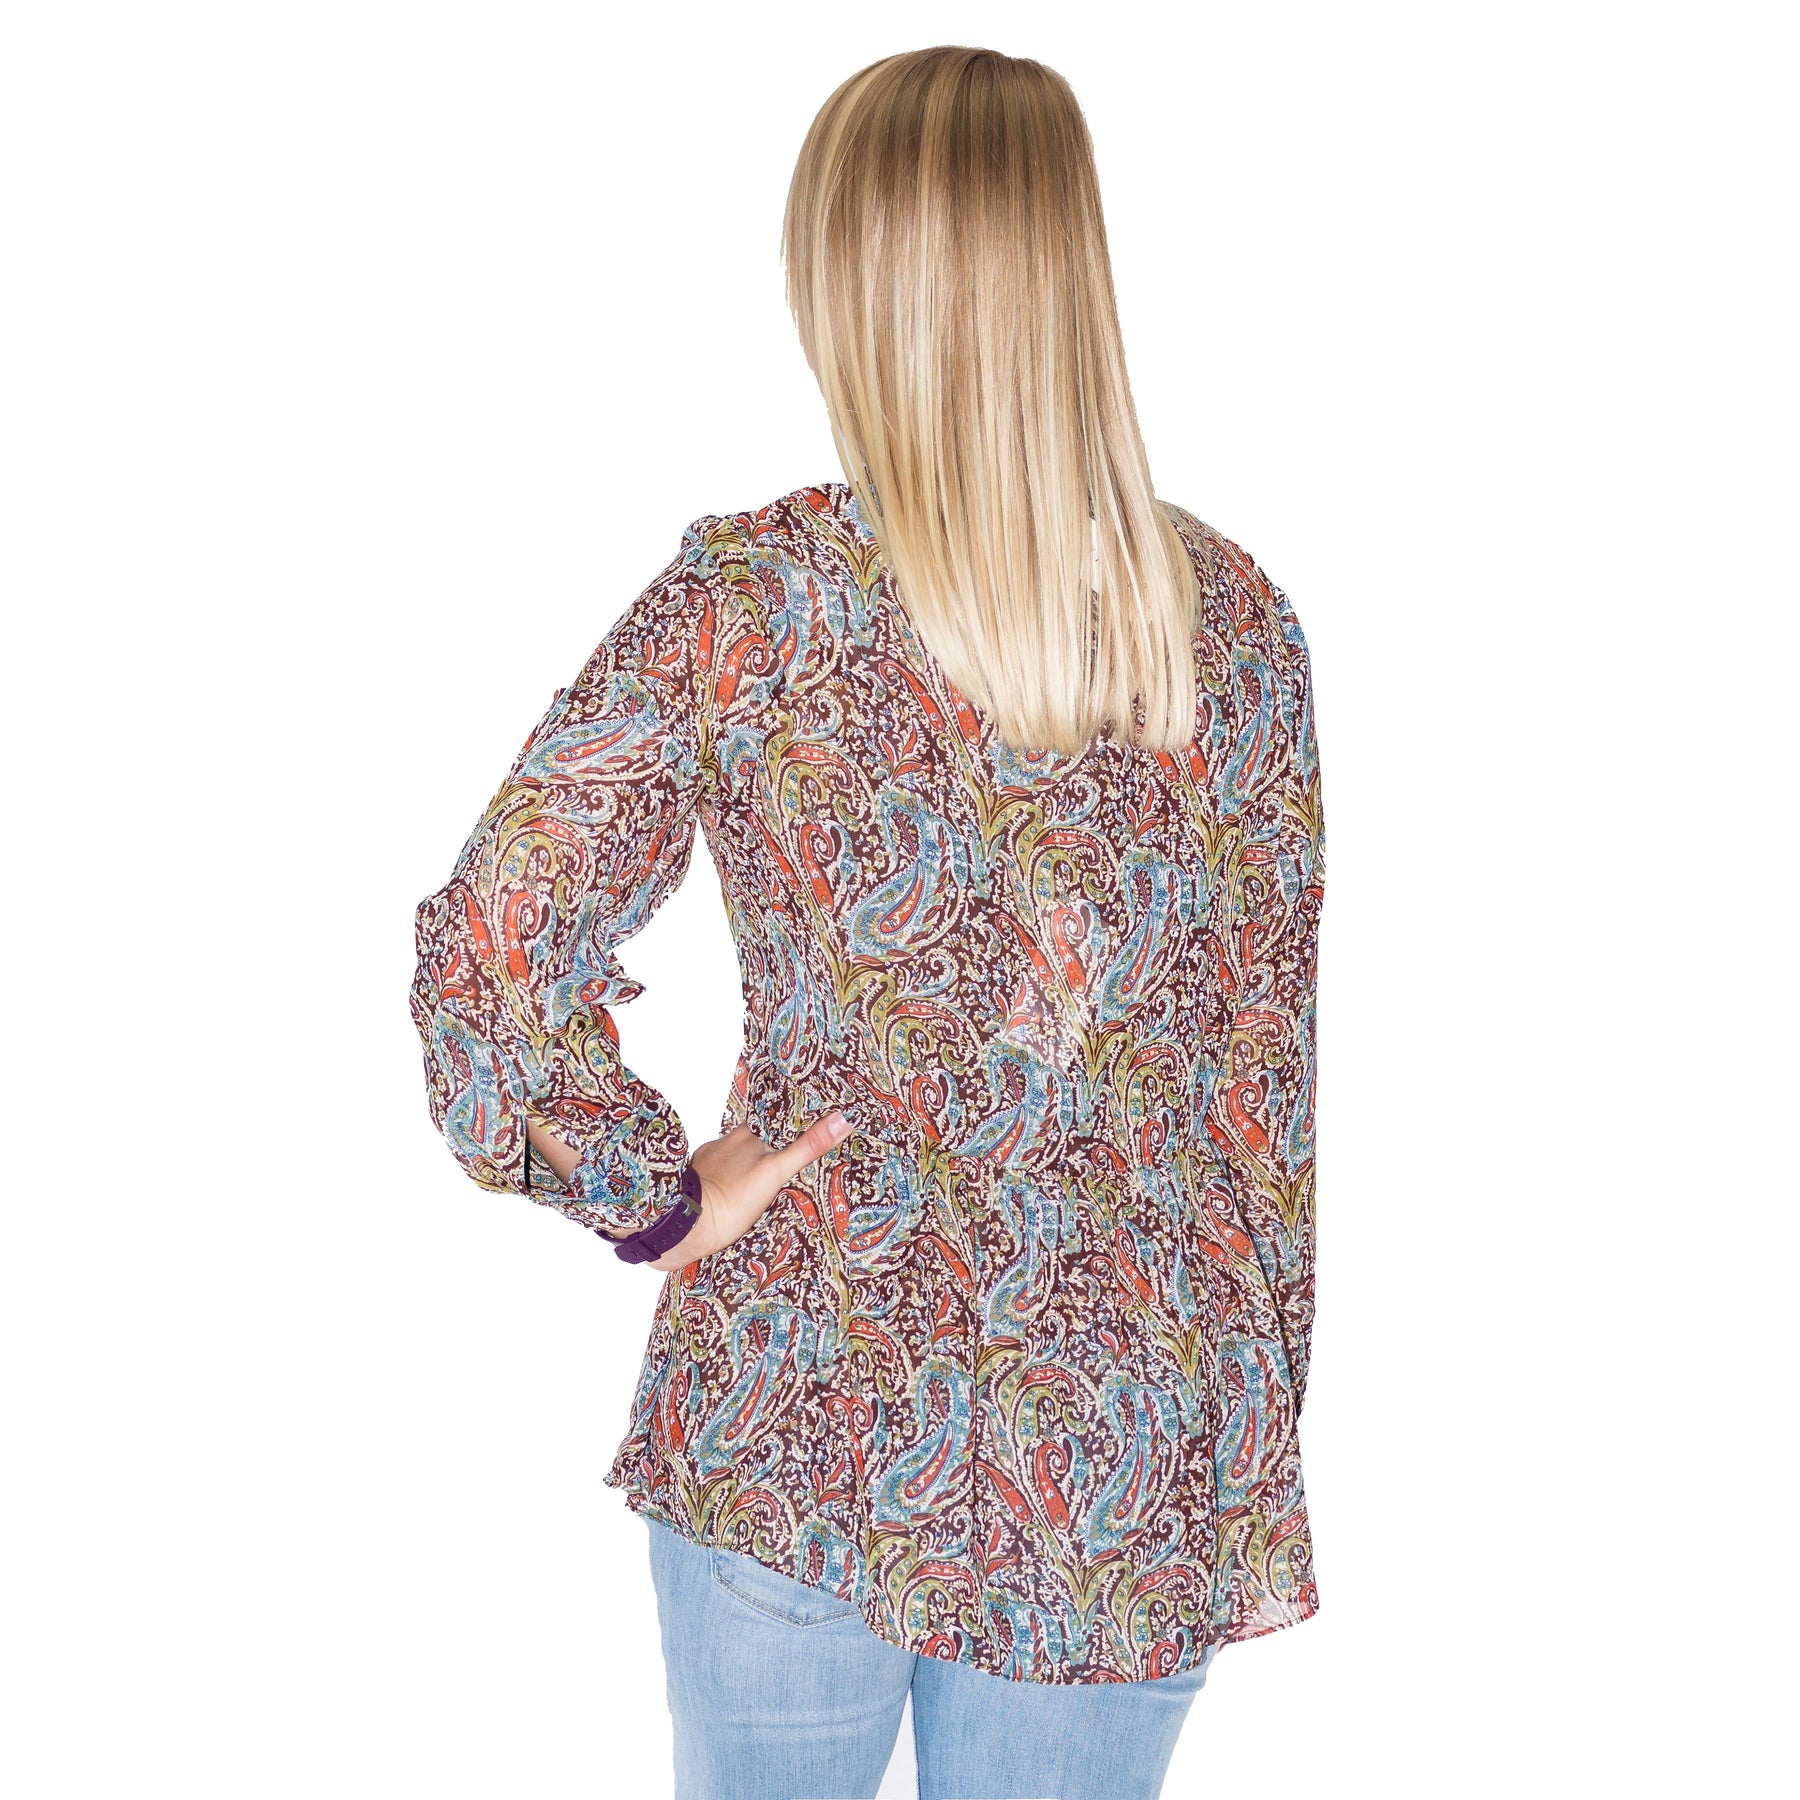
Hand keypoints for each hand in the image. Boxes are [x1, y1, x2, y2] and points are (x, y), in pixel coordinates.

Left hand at [646, 1113, 853, 1271]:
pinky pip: (718, 1184)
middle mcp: (723, 1145)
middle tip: (785, 1174)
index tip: (803, 1144)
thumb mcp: (775, 1172)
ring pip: (735, 1166)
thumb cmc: (729, 1200)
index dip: (789, 1135)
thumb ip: (807, 1146)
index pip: (774, 1128)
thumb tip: (843, 1118)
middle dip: (767, 1158)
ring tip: (762, 1193)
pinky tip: (737, 1206)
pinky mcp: (696, 1187)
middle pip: (755, 1147)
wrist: (683, 1228)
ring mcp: (707, 1166)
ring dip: (747, 1176)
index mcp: (744, 1135)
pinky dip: (728, 1191)